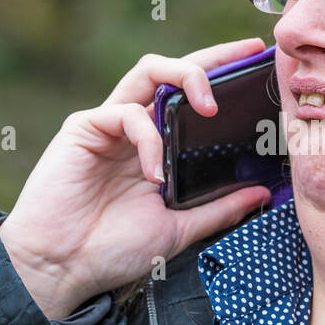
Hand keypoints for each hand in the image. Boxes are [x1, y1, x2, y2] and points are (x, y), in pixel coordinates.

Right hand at [0, 37, 272, 319]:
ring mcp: (108, 124)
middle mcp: (134, 127)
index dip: (222, 76)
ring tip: (210, 107)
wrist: (62, 269)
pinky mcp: (84, 128)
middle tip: (248, 54)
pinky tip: (154, 174)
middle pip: (173, 70)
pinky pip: (125, 113)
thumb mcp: (179, 228)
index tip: (258, 63)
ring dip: (185, 77)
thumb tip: (262, 192)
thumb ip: (219, 208)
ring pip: (148, 71)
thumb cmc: (113, 250)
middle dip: (213, 56)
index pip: (191, 96)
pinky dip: (149, 139)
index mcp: (157, 146)